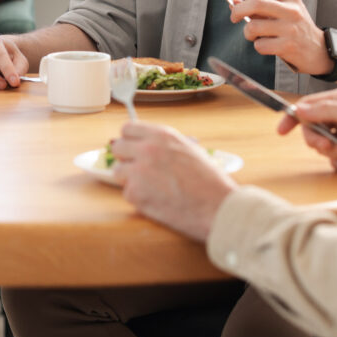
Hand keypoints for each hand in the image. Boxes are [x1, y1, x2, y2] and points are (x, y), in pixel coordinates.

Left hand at [110, 122, 234, 241]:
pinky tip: (157, 200)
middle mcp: (147, 149)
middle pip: (117, 147)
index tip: (133, 148)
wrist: (218, 208)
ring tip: (152, 188)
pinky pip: (127, 193)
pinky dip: (139, 198)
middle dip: (126, 159)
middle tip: (140, 170)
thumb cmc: (210, 182)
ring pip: (118, 171)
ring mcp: (139, 171)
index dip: (130, 140)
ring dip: (131, 180)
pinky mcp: (136, 194)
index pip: (128, 129)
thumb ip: (164, 145)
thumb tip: (145, 145)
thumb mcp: (189, 150)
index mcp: (162, 135)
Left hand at [224, 0, 331, 75]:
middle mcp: (291, 10)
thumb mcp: (283, 12)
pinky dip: (258, 46)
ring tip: (255, 36)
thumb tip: (234, 2)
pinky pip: (260, 45)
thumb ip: (260, 6)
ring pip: (254, 26)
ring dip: (247, 33)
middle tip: (233, 17)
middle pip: (256, 2)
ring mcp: (290, 29)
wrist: (320, 52)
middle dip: (238, 10)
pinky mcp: (288, 46)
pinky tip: (267, 46)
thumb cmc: (297, 30)